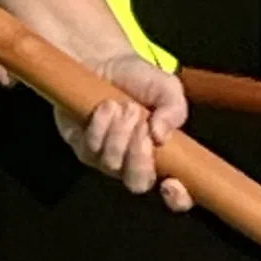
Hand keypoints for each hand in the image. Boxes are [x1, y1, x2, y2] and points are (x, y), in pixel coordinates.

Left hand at [51, 49, 193, 210]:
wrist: (103, 62)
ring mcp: (108, 159)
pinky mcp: (83, 149)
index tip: (172, 183)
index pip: (176, 194)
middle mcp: (135, 163)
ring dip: (120, 133)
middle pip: (138, 183)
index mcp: (164, 155)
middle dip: (139, 155)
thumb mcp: (167, 87)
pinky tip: (105, 107)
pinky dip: (100, 126)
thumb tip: (162, 135)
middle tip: (141, 123)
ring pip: (113, 164)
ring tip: (124, 106)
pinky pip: (91, 148)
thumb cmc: (138, 79)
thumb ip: (174, 109)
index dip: (177, 198)